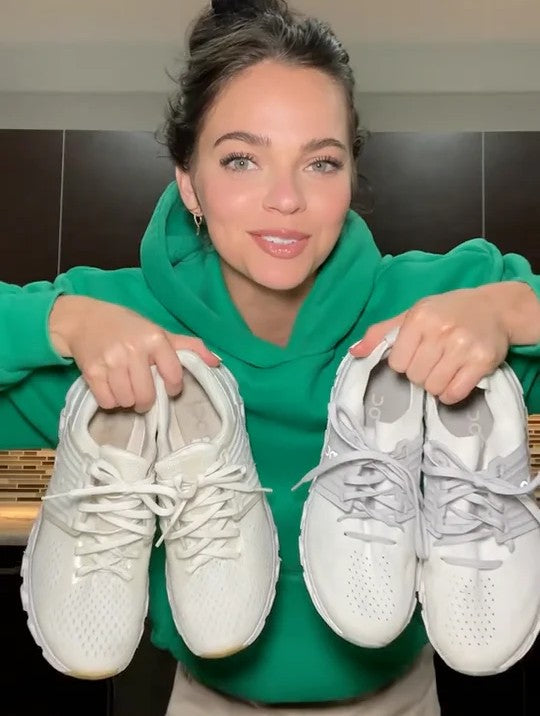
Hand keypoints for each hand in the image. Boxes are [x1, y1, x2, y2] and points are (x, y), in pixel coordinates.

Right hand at [49, 296, 219, 412]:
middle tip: (143, 394)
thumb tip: (217, 363)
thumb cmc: (129, 328)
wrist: (86, 319)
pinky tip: (112, 389)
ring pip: (126, 401)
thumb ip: (189, 347)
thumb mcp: (160, 332)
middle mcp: (133, 349)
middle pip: (146, 395)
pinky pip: (107, 402)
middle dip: (146, 400)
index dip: (174, 388)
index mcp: (155, 338)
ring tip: (126, 389)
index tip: (170, 388)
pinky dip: (110, 401)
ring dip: (128, 401)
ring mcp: (111, 360)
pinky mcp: (91, 371)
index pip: (173, 375)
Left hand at [349, 286, 512, 404]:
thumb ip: (382, 333)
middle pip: (415, 376)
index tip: (415, 355)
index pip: (397, 362)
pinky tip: (455, 379)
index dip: (404, 363)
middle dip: (420, 374)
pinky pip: (454, 394)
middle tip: (432, 362)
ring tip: (444, 369)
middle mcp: (441, 331)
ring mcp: (463, 347)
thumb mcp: (412, 314)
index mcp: (419, 318)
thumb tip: (354, 353)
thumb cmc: (446, 312)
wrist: (494, 308)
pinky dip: (451, 394)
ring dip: (435, 385)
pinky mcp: (482, 362)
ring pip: (433, 387)